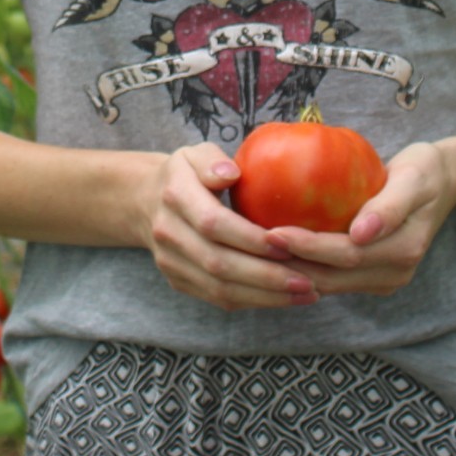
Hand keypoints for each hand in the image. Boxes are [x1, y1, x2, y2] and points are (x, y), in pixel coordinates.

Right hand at [135, 143, 322, 311]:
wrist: (146, 202)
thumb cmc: (186, 174)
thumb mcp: (195, 154)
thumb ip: (211, 160)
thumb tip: (231, 173)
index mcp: (174, 195)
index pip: (213, 223)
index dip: (250, 238)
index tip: (288, 243)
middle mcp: (168, 233)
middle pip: (218, 263)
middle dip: (266, 275)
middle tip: (308, 280)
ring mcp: (171, 263)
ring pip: (220, 288)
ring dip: (266, 295)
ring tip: (307, 293)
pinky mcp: (179, 282)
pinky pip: (218, 298)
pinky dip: (254, 301)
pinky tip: (285, 297)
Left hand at [266, 141, 455, 296]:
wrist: (442, 182)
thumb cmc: (424, 171)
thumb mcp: (414, 179)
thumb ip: (390, 206)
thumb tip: (362, 233)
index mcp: (402, 252)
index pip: (346, 255)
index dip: (308, 247)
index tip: (273, 231)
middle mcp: (393, 274)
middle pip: (332, 277)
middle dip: (291, 265)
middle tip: (251, 247)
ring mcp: (382, 279)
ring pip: (329, 283)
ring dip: (293, 271)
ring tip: (255, 254)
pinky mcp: (371, 277)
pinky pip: (333, 276)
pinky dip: (305, 267)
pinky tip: (276, 253)